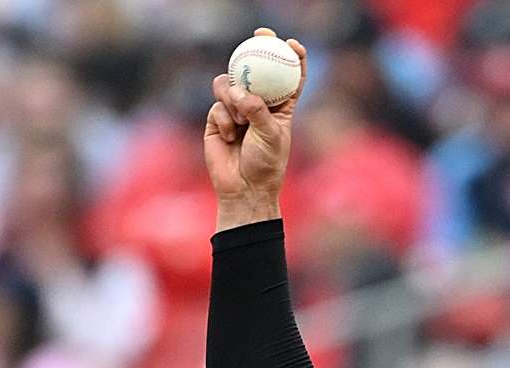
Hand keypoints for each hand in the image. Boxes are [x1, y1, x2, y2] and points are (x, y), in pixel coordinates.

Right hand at [204, 31, 306, 226]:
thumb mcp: (270, 135)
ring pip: (230, 84)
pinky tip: (229, 135)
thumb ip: (257, 110)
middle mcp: (258, 104)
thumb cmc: (265, 165)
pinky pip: (217, 105)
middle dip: (256, 48)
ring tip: (240, 119)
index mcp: (280, 107)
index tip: (292, 44)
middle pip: (256, 69)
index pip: (289, 77)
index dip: (293, 58)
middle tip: (258, 36)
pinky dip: (223, 119)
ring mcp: (236, 109)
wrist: (243, 189)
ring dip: (233, 97)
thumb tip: (239, 91)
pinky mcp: (217, 118)